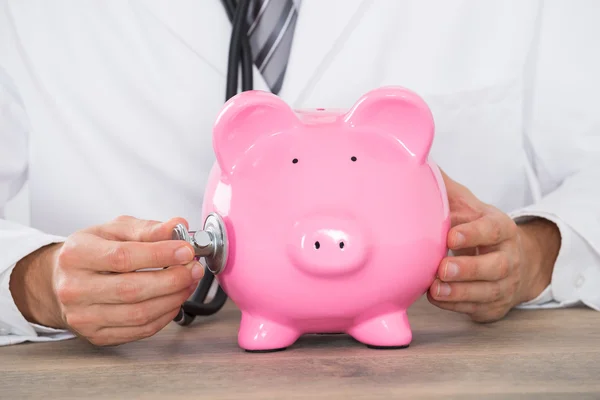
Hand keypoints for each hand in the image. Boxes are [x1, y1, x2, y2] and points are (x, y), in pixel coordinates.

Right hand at [10, 216, 203, 345]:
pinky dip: (165, 316)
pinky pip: (140, 331)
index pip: (123, 257)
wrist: (62, 281)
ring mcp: (83, 317)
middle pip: (132, 290)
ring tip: (188, 282)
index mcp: (76, 255)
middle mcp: (74, 289)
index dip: (160, 255)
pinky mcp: (97, 336)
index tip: (186, 250)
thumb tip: (178, 226)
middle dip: (173, 279)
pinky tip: (174, 300)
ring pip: (139, 314)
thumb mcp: (114, 230)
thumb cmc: (91, 252)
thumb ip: (147, 229)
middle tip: (193, 268)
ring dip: (173, 299)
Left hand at [426, 170, 560, 321]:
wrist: (517, 262)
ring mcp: (504, 285)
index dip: (473, 234)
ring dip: (459, 292)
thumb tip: (418, 165)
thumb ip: (448, 192)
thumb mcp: (471, 208)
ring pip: (486, 293)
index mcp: (502, 229)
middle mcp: (508, 259)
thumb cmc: (481, 230)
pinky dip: (454, 305)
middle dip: (468, 269)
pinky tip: (436, 298)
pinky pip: (475, 309)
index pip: (492, 230)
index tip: (451, 236)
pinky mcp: (493, 306)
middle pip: (495, 266)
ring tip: (434, 289)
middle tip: (442, 268)